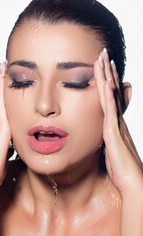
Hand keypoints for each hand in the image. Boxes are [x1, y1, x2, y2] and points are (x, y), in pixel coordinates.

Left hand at [94, 48, 142, 196]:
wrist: (131, 181)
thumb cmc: (121, 168)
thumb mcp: (110, 149)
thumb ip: (107, 139)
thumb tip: (105, 133)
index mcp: (114, 123)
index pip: (110, 97)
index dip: (108, 81)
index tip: (104, 67)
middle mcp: (117, 118)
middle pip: (111, 90)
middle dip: (107, 71)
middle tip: (104, 54)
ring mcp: (116, 122)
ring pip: (110, 94)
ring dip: (106, 76)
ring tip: (103, 58)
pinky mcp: (113, 130)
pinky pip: (109, 108)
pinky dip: (106, 93)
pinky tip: (104, 81)